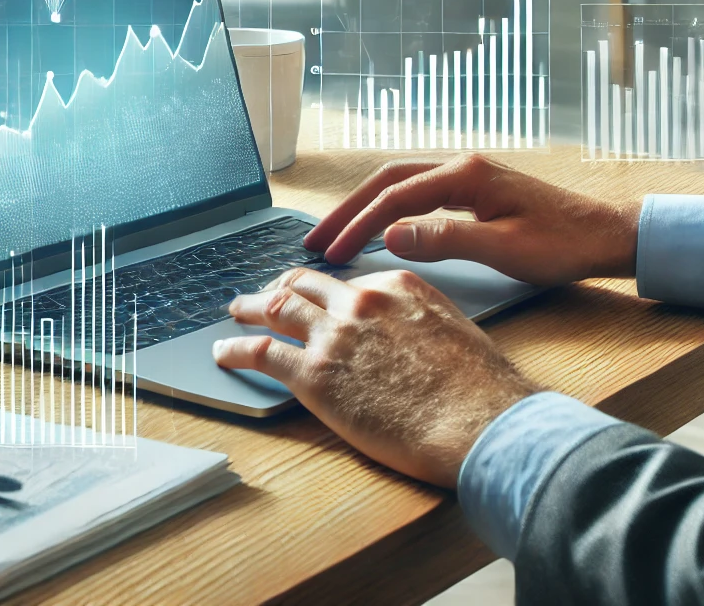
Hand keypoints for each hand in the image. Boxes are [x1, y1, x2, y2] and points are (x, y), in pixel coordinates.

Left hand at [213, 267, 536, 487]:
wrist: (478, 421)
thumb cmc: (478, 387)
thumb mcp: (452, 328)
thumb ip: (417, 318)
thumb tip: (404, 332)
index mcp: (395, 286)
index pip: (348, 282)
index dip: (325, 291)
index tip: (315, 299)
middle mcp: (359, 301)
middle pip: (306, 284)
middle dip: (282, 287)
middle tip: (266, 295)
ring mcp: (334, 334)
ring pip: (278, 308)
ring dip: (251, 308)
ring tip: (236, 311)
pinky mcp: (315, 374)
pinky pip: (264, 353)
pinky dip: (238, 349)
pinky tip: (225, 352)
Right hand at [304, 154, 639, 286]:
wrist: (605, 234)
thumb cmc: (562, 244)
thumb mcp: (504, 248)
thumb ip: (446, 239)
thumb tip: (390, 234)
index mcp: (466, 174)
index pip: (396, 197)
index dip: (360, 224)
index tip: (332, 252)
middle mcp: (461, 166)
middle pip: (389, 180)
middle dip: (349, 209)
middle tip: (317, 239)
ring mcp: (467, 175)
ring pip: (401, 183)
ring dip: (366, 207)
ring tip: (336, 234)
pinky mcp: (473, 189)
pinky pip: (418, 193)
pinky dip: (390, 209)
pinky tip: (379, 228)